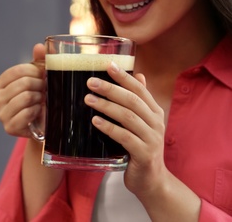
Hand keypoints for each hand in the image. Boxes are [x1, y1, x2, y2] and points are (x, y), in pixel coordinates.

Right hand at [0, 43, 45, 136]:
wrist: (41, 125)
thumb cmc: (39, 98)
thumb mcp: (39, 78)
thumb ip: (39, 61)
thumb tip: (40, 46)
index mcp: (1, 83)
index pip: (18, 70)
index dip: (35, 71)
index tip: (43, 76)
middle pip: (24, 83)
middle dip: (40, 85)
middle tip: (45, 90)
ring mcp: (2, 114)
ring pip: (27, 97)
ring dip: (40, 98)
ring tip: (41, 100)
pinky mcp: (9, 127)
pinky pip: (27, 113)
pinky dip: (37, 111)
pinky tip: (38, 111)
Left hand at [84, 62, 165, 195]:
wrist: (152, 180)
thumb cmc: (141, 148)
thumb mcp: (142, 124)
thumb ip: (139, 102)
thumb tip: (138, 75)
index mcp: (155, 112)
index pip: (140, 89)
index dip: (124, 76)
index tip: (108, 65)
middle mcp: (156, 122)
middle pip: (132, 100)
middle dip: (110, 89)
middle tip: (90, 82)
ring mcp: (151, 138)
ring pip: (128, 116)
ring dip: (106, 106)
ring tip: (88, 99)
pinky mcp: (143, 153)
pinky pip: (124, 137)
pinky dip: (109, 128)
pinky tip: (96, 121)